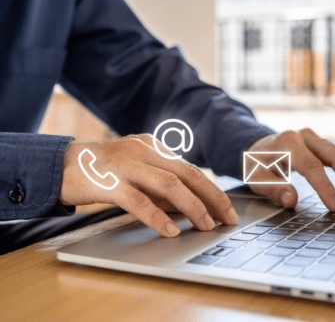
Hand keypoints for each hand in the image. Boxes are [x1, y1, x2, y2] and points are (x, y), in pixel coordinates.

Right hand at [60, 134, 237, 236]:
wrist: (62, 164)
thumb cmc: (105, 170)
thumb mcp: (138, 171)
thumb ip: (161, 185)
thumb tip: (190, 207)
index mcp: (154, 147)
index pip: (191, 169)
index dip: (213, 190)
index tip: (227, 209)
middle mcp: (144, 151)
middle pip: (188, 174)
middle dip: (212, 198)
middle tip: (226, 219)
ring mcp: (127, 165)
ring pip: (169, 184)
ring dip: (192, 207)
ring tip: (206, 226)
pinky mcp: (109, 182)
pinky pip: (139, 201)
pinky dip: (158, 217)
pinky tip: (171, 230)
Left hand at [246, 129, 334, 209]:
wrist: (258, 148)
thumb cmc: (257, 164)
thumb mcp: (255, 179)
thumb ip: (272, 189)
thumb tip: (291, 200)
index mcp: (287, 143)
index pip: (312, 166)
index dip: (326, 188)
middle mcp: (304, 136)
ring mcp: (315, 138)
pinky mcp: (322, 143)